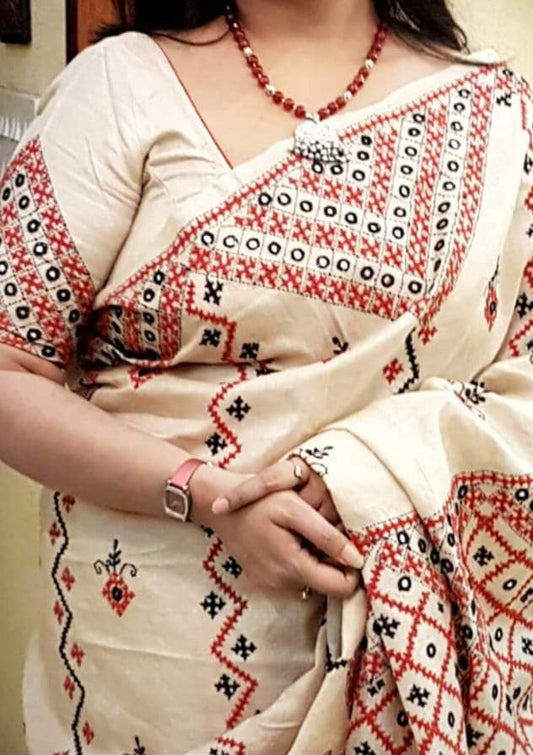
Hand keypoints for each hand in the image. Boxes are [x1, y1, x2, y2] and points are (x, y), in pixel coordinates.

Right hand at [187, 463, 359, 598]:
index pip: (340, 588)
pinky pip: (294, 575)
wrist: (217, 503)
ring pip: (311, 579)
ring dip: (317, 559)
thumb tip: (357, 561)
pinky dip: (301, 559)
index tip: (355, 547)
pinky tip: (293, 538)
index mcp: (292, 567)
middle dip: (335, 561)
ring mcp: (270, 583)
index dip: (354, 570)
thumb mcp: (295, 510)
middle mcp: (281, 583)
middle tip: (331, 531)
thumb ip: (327, 537)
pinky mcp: (263, 578)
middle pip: (326, 583)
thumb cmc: (258, 501)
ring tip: (309, 531)